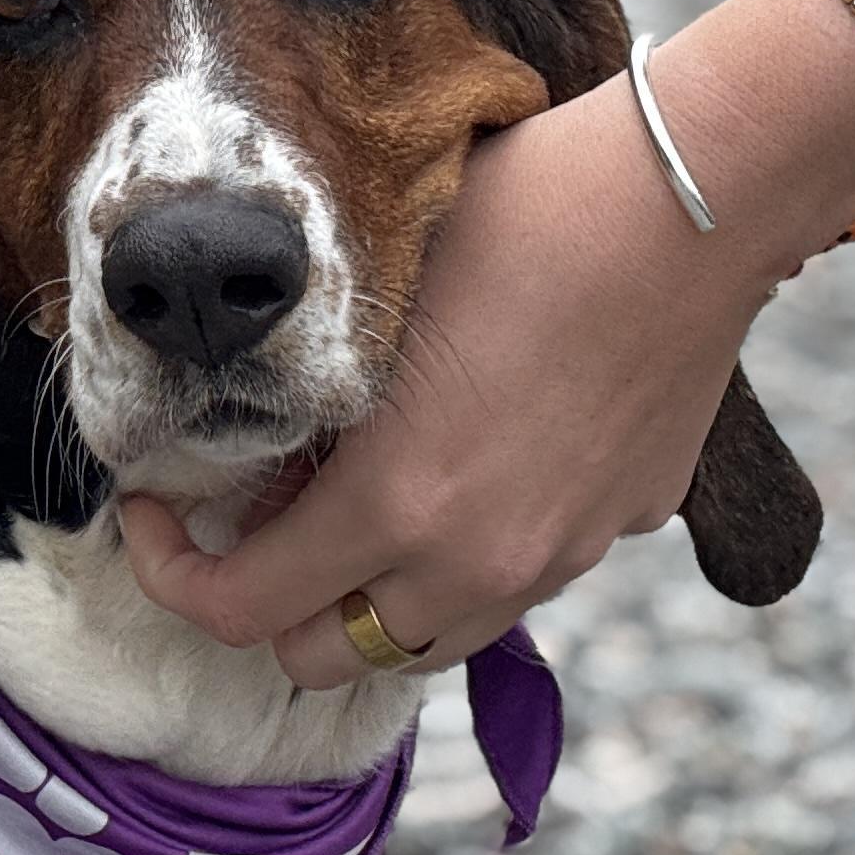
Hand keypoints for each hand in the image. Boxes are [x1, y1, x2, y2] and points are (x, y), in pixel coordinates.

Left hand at [120, 0, 854, 684]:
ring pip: (421, 640)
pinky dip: (460, 564)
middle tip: (248, 517)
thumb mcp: (372, 311)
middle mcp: (475, 561)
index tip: (157, 515)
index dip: (170, 572)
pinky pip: (512, 584)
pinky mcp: (621, 528)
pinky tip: (455, 472)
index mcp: (393, 507)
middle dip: (266, 601)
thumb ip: (299, 416)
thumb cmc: (520, 215)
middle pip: (323, 656)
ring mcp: (557, 556)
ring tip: (347, 508)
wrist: (697, 197)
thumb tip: (253, 474)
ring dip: (366, 599)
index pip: (236, 611)